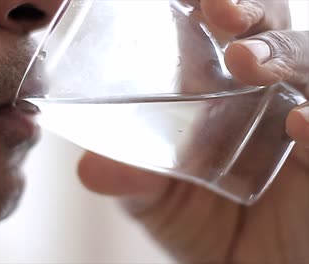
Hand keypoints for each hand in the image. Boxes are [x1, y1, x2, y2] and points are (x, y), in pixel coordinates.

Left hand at [78, 0, 308, 262]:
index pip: (223, 30)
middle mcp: (267, 96)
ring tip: (248, 63)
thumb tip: (89, 170)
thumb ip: (130, 182)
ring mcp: (302, 122)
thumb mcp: (157, 202)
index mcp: (221, 93)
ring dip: (284, 53)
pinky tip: (299, 121)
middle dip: (251, 11)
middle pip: (271, 31)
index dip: (213, 3)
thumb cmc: (205, 226)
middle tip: (219, 11)